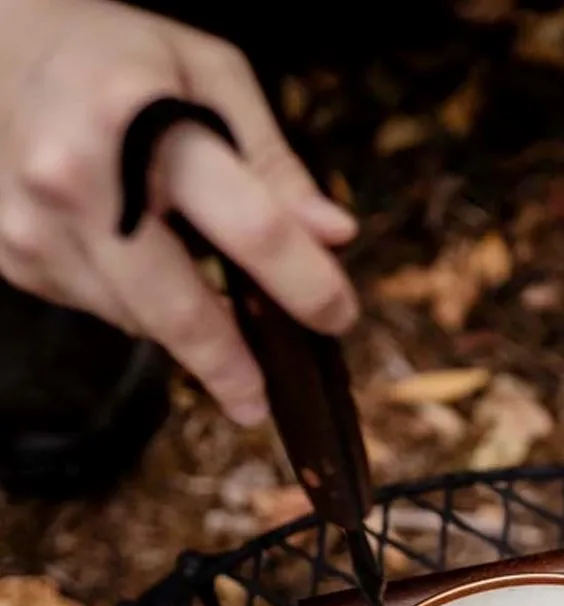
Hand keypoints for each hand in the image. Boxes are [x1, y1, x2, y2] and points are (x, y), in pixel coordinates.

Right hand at [0, 0, 359, 425]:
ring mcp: (36, 224)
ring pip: (139, 321)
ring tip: (217, 315)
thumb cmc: (112, 52)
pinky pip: (100, 308)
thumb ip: (273, 160)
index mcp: (136, 118)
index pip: (249, 226)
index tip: (339, 317)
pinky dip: (137, 304)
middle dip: (230, 366)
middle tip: (261, 404)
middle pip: (178, 309)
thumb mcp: (206, 72)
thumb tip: (335, 236)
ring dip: (186, 332)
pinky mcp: (16, 256)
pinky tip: (141, 261)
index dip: (305, 283)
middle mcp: (77, 179)